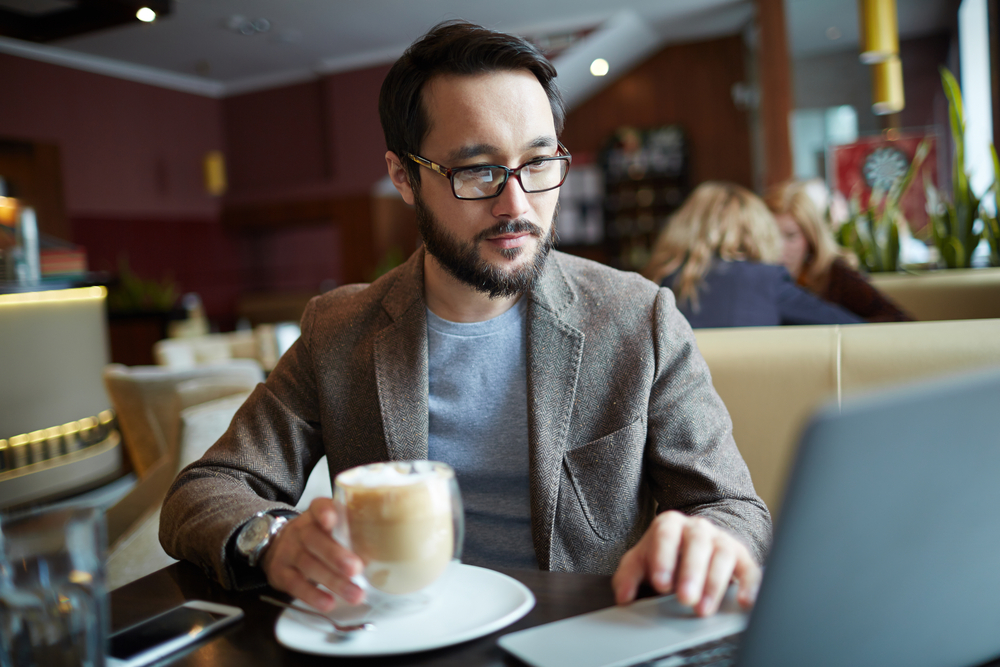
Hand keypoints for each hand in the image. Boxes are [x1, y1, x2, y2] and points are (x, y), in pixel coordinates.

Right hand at [260, 498, 364, 611]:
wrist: (279, 547)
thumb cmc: (317, 538)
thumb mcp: (331, 528)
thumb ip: (352, 534)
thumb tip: (384, 552)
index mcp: (316, 515)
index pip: (318, 507)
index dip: (324, 512)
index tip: (332, 520)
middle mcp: (300, 531)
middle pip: (315, 540)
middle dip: (336, 556)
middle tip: (356, 568)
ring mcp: (289, 552)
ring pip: (308, 565)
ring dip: (333, 581)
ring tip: (354, 594)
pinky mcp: (280, 573)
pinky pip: (295, 584)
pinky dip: (312, 595)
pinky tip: (328, 602)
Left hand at [611, 511, 760, 616]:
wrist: (694, 546)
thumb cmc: (665, 555)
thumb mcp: (641, 561)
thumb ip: (628, 576)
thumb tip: (623, 596)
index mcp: (670, 524)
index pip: (666, 534)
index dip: (663, 557)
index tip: (660, 583)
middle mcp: (698, 528)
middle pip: (697, 543)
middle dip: (691, 572)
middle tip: (684, 598)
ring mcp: (721, 540)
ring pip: (723, 555)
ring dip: (714, 584)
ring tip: (703, 609)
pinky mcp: (742, 557)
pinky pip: (749, 569)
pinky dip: (749, 585)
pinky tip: (743, 602)